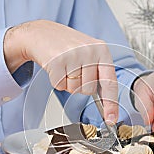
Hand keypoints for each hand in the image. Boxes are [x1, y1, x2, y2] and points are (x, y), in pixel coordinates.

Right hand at [3, 20, 117, 122]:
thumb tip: (108, 104)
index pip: (110, 83)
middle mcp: (90, 51)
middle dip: (79, 85)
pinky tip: (56, 66)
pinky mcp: (57, 61)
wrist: (42, 33)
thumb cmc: (67, 46)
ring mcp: (73, 55)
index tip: (111, 120)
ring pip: (74, 89)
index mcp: (102, 50)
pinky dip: (56, 81)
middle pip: (88, 90)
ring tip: (64, 66)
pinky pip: (59, 86)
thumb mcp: (89, 54)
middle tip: (73, 69)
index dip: (111, 104)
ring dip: (67, 83)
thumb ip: (99, 73)